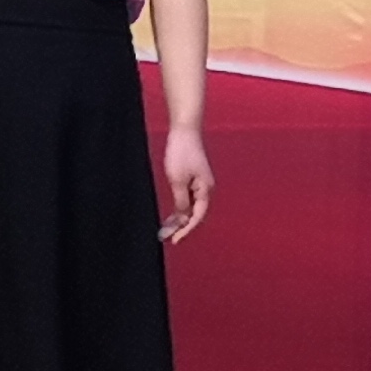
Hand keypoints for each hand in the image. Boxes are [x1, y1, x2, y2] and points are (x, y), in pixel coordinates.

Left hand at [158, 127, 213, 243]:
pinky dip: (179, 209)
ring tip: (166, 230)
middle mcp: (205, 189)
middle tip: (166, 237)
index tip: (175, 240)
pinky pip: (187, 200)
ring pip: (190, 208)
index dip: (186, 230)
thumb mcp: (178, 180)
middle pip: (195, 215)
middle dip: (182, 227)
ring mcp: (199, 185)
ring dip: (179, 220)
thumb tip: (182, 219)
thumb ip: (181, 202)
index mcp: (205, 190)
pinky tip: (170, 217)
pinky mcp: (192, 180)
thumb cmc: (181, 153)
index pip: (197, 217)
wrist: (184, 131)